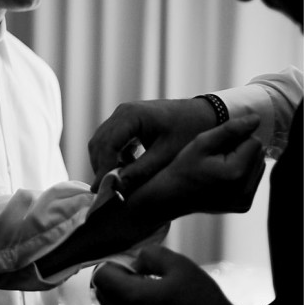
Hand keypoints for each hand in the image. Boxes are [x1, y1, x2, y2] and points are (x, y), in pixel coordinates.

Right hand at [88, 98, 217, 188]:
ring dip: (107, 163)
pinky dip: (115, 157)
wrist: (204, 114)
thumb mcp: (166, 154)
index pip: (106, 145)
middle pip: (99, 144)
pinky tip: (129, 170)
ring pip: (102, 143)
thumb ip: (141, 171)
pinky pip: (112, 141)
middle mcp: (122, 112)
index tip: (103, 191)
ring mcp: (123, 116)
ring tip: (120, 181)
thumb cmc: (188, 131)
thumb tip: (117, 187)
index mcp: (131, 115)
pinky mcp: (128, 123)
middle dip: (101, 168)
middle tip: (108, 191)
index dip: (103, 170)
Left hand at [92, 244, 233, 304]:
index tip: (132, 262)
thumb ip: (152, 255)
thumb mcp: (180, 264)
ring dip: (126, 297)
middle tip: (142, 273)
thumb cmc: (201, 299)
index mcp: (133, 297)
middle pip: (103, 295)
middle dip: (116, 280)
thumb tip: (137, 261)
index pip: (100, 277)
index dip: (113, 264)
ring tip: (156, 290)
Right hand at [126, 113, 265, 218]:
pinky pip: (253, 180)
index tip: (218, 147)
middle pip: (259, 154)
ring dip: (244, 161)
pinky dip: (243, 175)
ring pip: (259, 166)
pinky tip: (224, 177)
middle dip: (243, 150)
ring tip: (220, 167)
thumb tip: (257, 119)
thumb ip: (231, 129)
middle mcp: (244, 191)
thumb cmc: (185, 166)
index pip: (255, 141)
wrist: (172, 196)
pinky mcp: (244, 206)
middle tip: (217, 157)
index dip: (237, 139)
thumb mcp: (203, 142)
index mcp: (236, 173)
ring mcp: (245, 201)